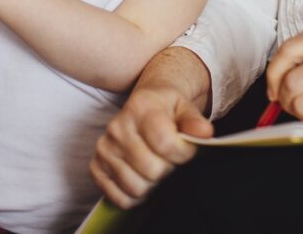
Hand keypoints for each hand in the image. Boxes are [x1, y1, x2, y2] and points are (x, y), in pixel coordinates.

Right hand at [90, 85, 210, 208]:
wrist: (144, 104)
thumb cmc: (165, 107)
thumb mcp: (184, 106)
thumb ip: (194, 120)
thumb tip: (205, 133)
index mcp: (141, 108)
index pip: (165, 143)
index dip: (183, 153)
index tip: (185, 148)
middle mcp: (118, 127)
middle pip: (152, 170)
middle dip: (167, 168)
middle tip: (168, 157)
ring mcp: (104, 148)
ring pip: (136, 187)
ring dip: (152, 183)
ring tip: (154, 164)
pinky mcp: (96, 167)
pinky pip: (119, 198)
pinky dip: (135, 195)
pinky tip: (141, 176)